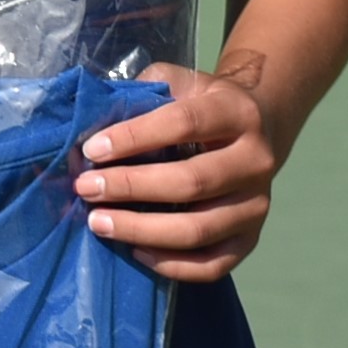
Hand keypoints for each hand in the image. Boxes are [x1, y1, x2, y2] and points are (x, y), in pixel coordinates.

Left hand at [72, 61, 279, 281]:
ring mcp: (257, 205)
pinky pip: (211, 265)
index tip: (92, 149)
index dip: (134, 137)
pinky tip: (136, 250)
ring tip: (98, 222)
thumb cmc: (202, 103)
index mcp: (237, 113)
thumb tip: (88, 126)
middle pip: (191, 182)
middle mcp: (256, 161)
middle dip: (130, 187)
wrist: (261, 126)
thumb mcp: (177, 82)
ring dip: (141, 229)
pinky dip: (171, 264)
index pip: (183, 123)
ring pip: (199, 229)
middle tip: (86, 188)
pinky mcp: (251, 238)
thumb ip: (140, 96)